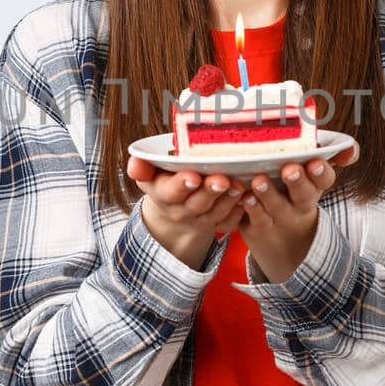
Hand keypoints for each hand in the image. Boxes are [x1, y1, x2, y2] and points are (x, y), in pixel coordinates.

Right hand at [126, 156, 244, 269]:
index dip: (182, 185)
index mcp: (165, 195)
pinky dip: (241, 212)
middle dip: (210, 192)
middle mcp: (183, 211)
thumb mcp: (149, 175)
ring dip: (229, 200)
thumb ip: (142, 167)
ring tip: (239, 185)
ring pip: (217, 213)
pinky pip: (231, 223)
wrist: (177, 210)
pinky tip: (250, 199)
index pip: (171, 192)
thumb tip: (135, 161)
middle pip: (197, 204)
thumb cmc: (165, 181)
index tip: (193, 175)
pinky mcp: (220, 225)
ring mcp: (203, 220)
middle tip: (222, 179)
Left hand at [235, 142, 359, 282]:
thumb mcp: (311, 167)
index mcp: (315, 184)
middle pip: (304, 194)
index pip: (324, 179)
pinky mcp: (261, 225)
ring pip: (278, 207)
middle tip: (289, 169)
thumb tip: (351, 150)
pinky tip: (245, 197)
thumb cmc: (294, 183)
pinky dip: (252, 209)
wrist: (281, 232)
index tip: (314, 163)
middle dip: (298, 181)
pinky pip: (258, 219)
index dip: (321, 172)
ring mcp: (281, 216)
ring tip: (259, 181)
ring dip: (269, 194)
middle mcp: (301, 202)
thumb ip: (331, 152)